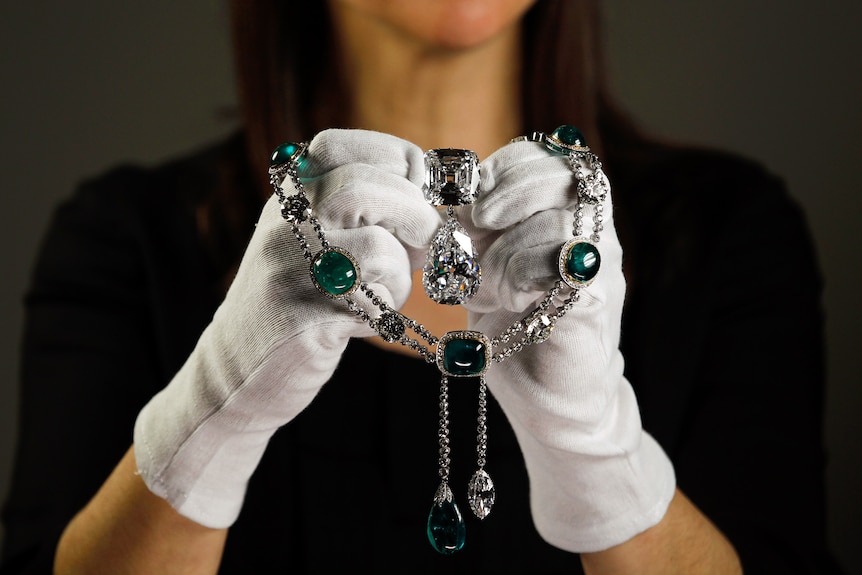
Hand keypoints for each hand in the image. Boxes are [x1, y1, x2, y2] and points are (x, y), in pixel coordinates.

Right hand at [134, 129, 439, 527]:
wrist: (235, 371)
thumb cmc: (294, 302)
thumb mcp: (313, 241)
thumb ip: (361, 213)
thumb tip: (435, 198)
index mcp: (286, 196)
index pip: (343, 146)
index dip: (398, 160)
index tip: (421, 188)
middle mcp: (284, 222)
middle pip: (367, 187)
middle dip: (417, 215)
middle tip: (429, 244)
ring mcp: (291, 266)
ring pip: (377, 246)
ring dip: (401, 272)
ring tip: (385, 292)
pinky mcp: (306, 314)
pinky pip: (374, 298)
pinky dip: (388, 306)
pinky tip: (367, 318)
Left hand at [466, 139, 675, 551]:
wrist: (552, 399)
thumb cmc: (515, 330)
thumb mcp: (488, 269)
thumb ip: (477, 233)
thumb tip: (447, 203)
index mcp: (568, 216)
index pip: (550, 156)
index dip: (507, 167)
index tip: (469, 198)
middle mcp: (592, 234)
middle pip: (561, 175)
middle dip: (507, 193)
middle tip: (477, 225)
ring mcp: (598, 269)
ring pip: (557, 222)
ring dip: (506, 248)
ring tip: (486, 285)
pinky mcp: (593, 306)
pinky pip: (560, 267)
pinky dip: (519, 275)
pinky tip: (504, 300)